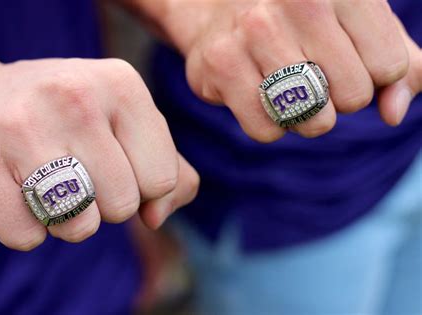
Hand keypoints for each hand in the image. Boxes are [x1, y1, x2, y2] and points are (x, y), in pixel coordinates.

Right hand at [0, 56, 198, 249]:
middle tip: (74, 171)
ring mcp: (20, 127)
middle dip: (104, 203)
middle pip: (123, 206)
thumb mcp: (123, 121)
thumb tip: (156, 217)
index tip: (115, 166)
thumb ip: (168, 168)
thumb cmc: (62, 117)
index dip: (142, 187)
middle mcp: (73, 96)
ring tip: (45, 180)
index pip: (163, 178)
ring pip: (79, 227)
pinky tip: (11, 189)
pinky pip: (28, 237)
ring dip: (67, 219)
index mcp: (120, 83)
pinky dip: (26, 227)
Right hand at [161, 0, 414, 140]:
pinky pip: (267, 130)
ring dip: (306, 117)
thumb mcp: (357, 23)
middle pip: (353, 96)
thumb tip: (393, 113)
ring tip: (287, 88)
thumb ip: (397, 64)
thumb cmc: (298, 20)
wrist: (217, 5)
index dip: (372, 76)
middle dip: (339, 99)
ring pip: (312, 119)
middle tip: (314, 76)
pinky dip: (269, 125)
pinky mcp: (221, 66)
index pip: (389, 67)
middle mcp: (297, 1)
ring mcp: (254, 32)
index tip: (346, 59)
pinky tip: (258, 97)